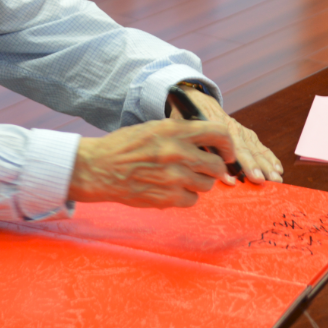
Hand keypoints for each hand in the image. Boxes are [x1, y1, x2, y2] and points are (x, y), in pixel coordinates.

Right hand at [67, 119, 233, 207]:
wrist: (99, 168)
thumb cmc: (125, 146)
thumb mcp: (154, 127)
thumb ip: (181, 132)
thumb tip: (207, 140)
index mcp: (175, 130)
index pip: (218, 133)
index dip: (228, 145)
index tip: (227, 153)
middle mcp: (178, 152)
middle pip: (217, 165)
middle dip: (214, 169)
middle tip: (205, 169)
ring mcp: (174, 177)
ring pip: (207, 185)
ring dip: (199, 183)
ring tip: (182, 178)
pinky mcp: (167, 198)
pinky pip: (192, 200)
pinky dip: (186, 197)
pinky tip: (172, 189)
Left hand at [173, 88, 283, 184]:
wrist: (197, 99)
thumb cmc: (188, 116)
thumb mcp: (186, 128)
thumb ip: (198, 146)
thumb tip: (214, 171)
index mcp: (218, 126)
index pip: (234, 146)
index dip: (243, 163)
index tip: (250, 177)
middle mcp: (233, 128)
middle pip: (248, 149)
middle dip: (259, 166)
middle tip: (268, 180)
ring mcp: (241, 130)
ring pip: (256, 148)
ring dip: (267, 163)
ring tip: (277, 178)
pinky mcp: (245, 133)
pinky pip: (259, 145)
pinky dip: (269, 156)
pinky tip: (277, 167)